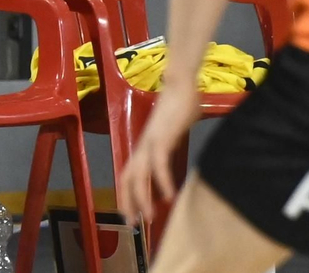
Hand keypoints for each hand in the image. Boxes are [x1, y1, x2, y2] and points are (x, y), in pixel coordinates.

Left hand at [117, 83, 199, 224]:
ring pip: (138, 175)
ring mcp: (151, 142)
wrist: (182, 83)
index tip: (131, 214)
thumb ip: (171, 146)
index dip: (127, 194)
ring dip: (143, 198)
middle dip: (129, 202)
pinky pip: (159, 165)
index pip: (128, 173)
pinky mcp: (162, 138)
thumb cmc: (181, 103)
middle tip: (134, 224)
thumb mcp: (175, 131)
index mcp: (145, 144)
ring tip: (150, 217)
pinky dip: (162, 182)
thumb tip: (173, 160)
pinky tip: (170, 195)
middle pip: (128, 178)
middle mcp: (143, 145)